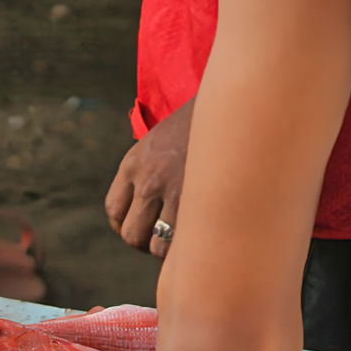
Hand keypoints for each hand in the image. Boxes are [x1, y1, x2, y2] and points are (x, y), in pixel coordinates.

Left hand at [105, 98, 193, 257]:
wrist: (237, 100)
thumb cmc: (206, 124)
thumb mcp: (165, 139)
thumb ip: (152, 169)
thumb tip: (154, 209)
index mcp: (134, 162)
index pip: (114, 210)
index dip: (125, 227)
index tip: (143, 230)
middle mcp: (147, 178)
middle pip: (131, 234)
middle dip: (145, 244)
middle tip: (164, 242)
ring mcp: (172, 190)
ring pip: (156, 244)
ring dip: (168, 250)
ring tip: (185, 245)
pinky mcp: (198, 199)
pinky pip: (182, 242)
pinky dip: (188, 249)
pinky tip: (200, 241)